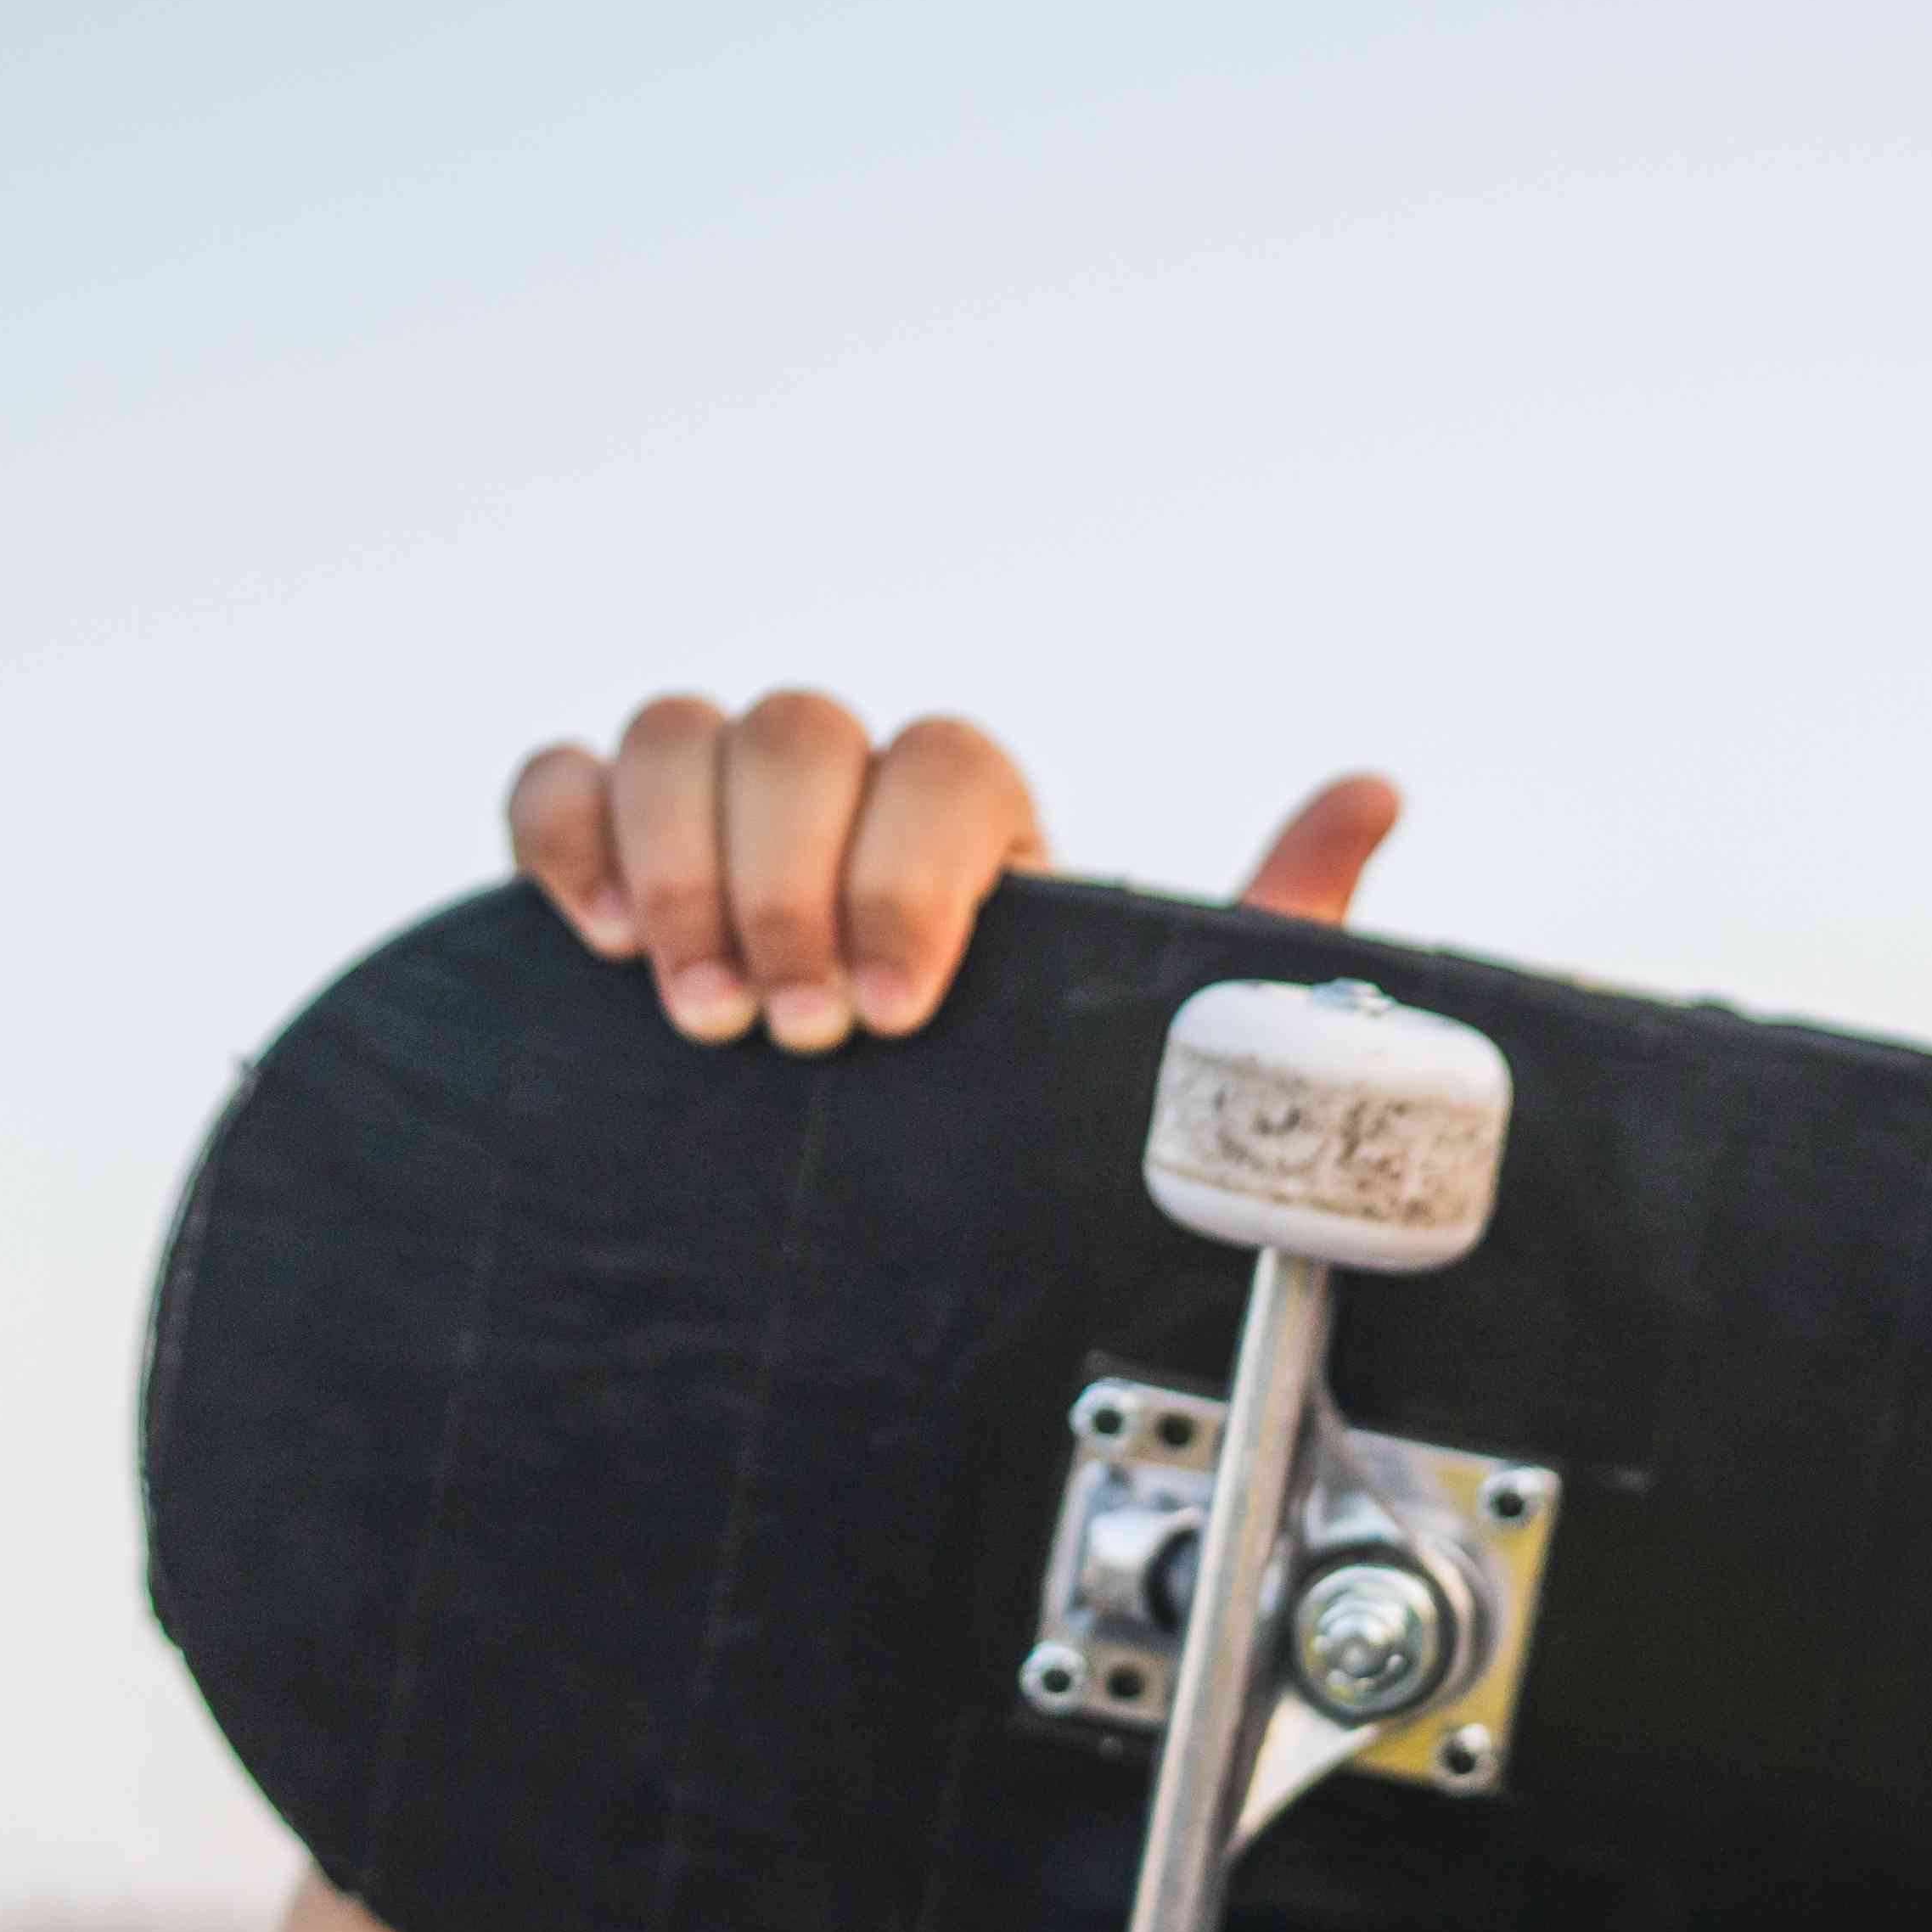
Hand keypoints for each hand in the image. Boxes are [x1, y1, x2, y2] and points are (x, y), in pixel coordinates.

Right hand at [502, 691, 1403, 1052]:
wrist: (905, 1199)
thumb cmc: (1032, 1106)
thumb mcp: (1160, 1039)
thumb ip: (1263, 924)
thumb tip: (1373, 791)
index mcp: (980, 820)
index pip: (942, 761)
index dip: (908, 870)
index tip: (895, 1011)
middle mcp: (849, 791)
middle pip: (796, 732)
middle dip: (783, 883)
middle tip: (789, 1036)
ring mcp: (722, 811)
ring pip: (675, 732)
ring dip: (675, 864)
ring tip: (693, 1018)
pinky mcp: (610, 849)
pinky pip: (558, 775)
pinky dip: (561, 830)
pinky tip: (596, 939)